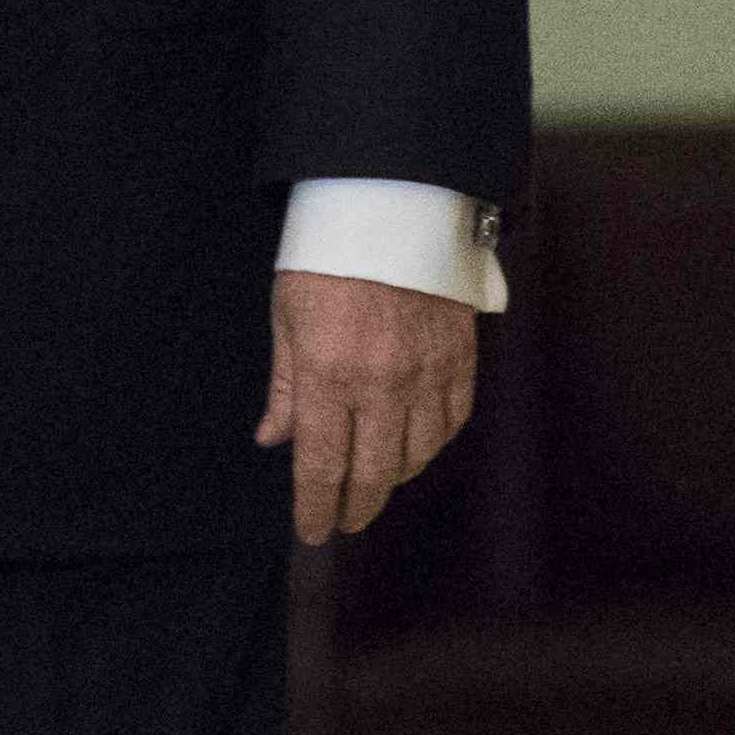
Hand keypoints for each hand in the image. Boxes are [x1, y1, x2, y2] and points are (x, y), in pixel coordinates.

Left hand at [258, 270, 475, 543]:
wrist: (391, 203)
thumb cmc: (327, 253)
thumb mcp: (286, 314)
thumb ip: (286, 385)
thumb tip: (273, 439)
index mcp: (329, 374)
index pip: (321, 466)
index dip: (315, 508)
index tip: (311, 531)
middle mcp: (382, 384)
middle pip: (374, 474)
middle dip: (356, 507)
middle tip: (344, 520)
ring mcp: (427, 374)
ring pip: (417, 455)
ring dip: (394, 479)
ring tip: (374, 483)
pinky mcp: (460, 359)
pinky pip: (452, 422)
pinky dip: (433, 445)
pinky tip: (416, 448)